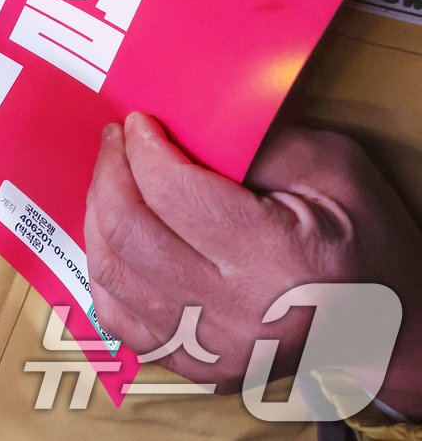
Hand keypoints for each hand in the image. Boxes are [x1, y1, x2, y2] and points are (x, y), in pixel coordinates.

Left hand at [86, 113, 421, 415]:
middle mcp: (235, 315)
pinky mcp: (192, 366)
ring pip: (111, 272)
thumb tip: (181, 123)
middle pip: (130, 232)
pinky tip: (114, 233)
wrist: (390, 329)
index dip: (144, 149)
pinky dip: (103, 267)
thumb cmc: (365, 243)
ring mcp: (208, 349)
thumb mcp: (330, 171)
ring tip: (112, 178)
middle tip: (117, 140)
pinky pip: (116, 314)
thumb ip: (256, 141)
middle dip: (110, 172)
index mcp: (277, 262)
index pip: (174, 194)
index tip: (140, 122)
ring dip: (98, 214)